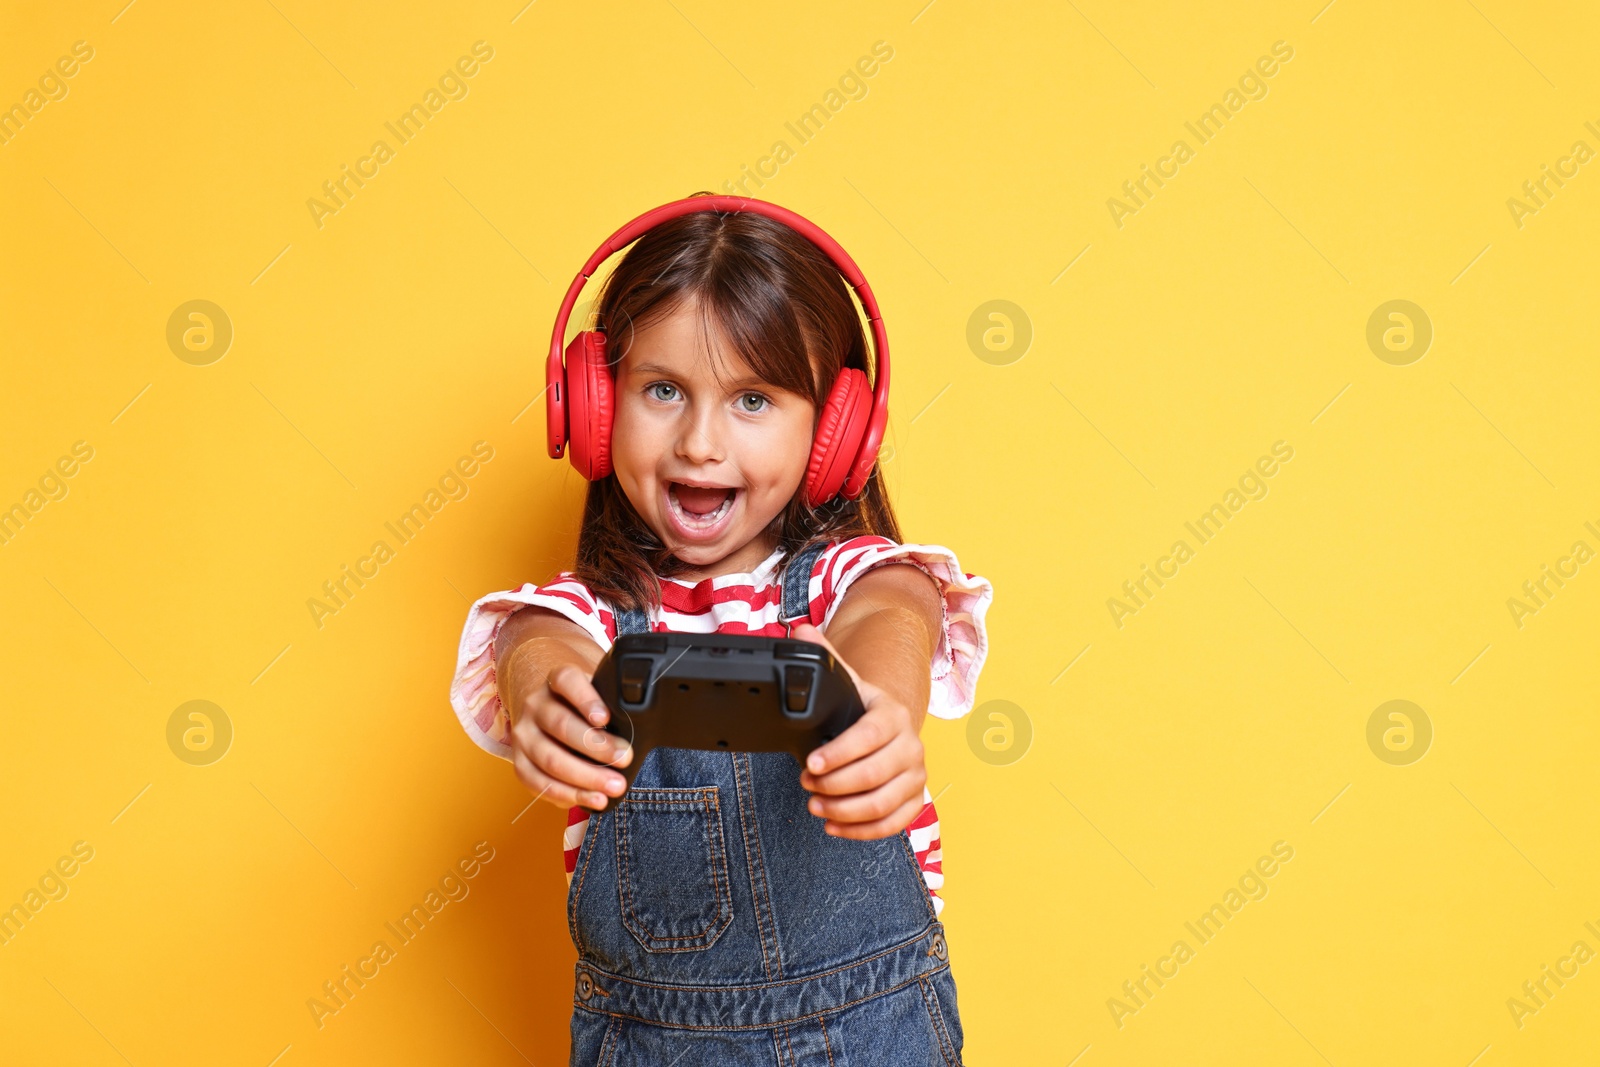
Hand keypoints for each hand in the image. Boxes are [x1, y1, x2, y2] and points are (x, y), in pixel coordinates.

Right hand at [507, 659, 632, 812]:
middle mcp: (535, 704)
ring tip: (614, 786)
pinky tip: (592, 798)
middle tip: (624, 759)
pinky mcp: (519, 762)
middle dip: (596, 747)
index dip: (586, 699)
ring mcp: (524, 734)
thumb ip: (612, 703)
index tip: (605, 718)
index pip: (567, 681)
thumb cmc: (580, 703)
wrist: (545, 707)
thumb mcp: (595, 690)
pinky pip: (538, 783)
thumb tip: (643, 725)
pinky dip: (568, 794)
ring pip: (550, 758)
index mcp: (555, 680)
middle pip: (561, 725)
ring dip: (585, 777)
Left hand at [790, 621, 927, 839]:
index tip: (809, 763)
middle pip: (874, 775)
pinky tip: (834, 827)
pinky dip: (861, 831)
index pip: (869, 735)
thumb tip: (801, 632)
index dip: (839, 753)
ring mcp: (917, 775)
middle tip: (805, 785)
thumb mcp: (846, 683)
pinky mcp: (916, 800)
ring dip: (844, 811)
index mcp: (893, 714)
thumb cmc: (864, 709)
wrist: (893, 727)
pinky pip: (893, 824)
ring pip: (882, 803)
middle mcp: (912, 745)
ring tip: (814, 806)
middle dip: (834, 785)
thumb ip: (824, 658)